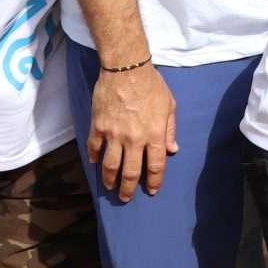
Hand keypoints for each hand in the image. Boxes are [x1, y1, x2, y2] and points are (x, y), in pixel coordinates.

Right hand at [88, 62, 177, 200]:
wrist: (126, 69)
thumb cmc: (152, 86)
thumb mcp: (169, 106)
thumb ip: (170, 130)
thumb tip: (173, 150)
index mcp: (154, 134)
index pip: (155, 165)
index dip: (154, 181)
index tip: (151, 190)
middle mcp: (134, 139)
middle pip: (130, 171)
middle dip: (129, 188)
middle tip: (126, 198)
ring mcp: (114, 134)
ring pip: (110, 165)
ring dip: (110, 179)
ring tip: (111, 187)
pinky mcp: (98, 127)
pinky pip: (94, 148)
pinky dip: (94, 158)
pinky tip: (96, 163)